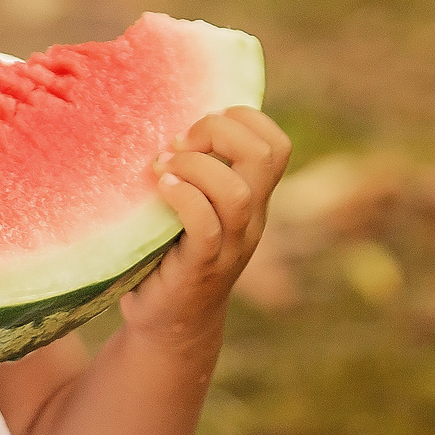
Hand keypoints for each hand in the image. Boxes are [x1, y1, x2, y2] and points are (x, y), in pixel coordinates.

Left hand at [122, 107, 292, 351]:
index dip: (243, 118)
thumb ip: (194, 168)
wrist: (170, 323)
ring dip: (194, 167)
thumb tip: (157, 111)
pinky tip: (161, 190)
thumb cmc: (172, 252)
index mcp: (254, 198)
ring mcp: (231, 247)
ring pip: (237, 193)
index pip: (277, 144)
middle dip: (218, 131)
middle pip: (265, 156)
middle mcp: (251, 220)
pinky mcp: (202, 269)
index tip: (199, 123)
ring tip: (162, 167)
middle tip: (178, 142)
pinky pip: (206, 228)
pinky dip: (183, 200)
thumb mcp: (193, 204)